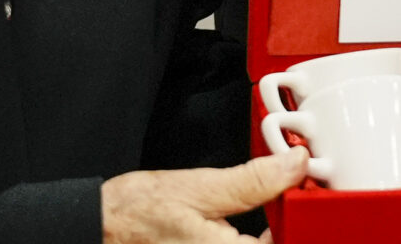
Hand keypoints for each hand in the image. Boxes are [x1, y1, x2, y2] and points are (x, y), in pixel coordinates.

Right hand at [102, 147, 307, 242]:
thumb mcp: (200, 186)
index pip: (286, 242)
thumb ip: (253, 180)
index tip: (301, 197)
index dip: (299, 221)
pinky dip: (249, 236)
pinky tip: (246, 226)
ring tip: (267, 211)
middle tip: (282, 201)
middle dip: (282, 226)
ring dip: (267, 231)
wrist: (100, 226)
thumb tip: (294, 165)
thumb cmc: (138, 212)